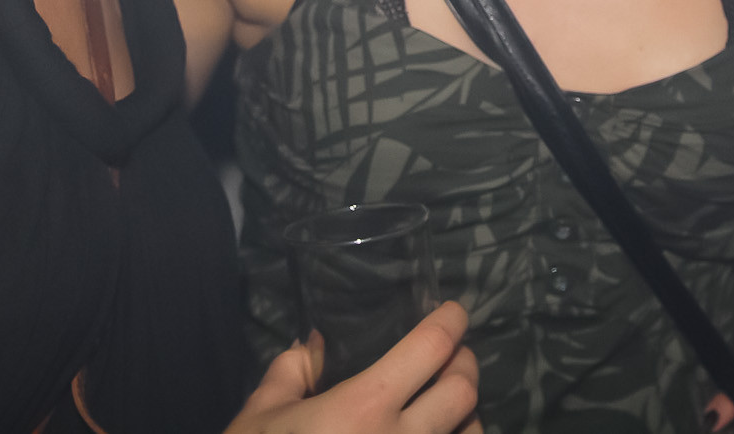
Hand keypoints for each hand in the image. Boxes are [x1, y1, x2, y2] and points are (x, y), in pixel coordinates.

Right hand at [228, 300, 481, 433]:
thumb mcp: (262, 415)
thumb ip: (293, 371)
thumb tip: (318, 344)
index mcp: (363, 406)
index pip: (430, 348)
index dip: (450, 321)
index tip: (453, 312)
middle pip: (463, 390)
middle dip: (463, 364)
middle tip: (452, 356)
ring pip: (472, 433)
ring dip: (467, 413)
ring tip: (450, 405)